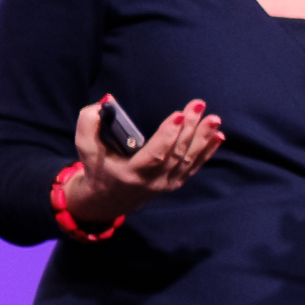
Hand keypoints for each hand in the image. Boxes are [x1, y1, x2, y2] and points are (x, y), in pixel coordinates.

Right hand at [71, 100, 219, 224]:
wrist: (107, 200)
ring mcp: (167, 184)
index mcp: (130, 174)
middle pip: (175, 153)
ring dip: (202, 137)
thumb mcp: (86, 148)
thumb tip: (104, 103)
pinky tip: (218, 135)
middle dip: (189, 128)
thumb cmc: (98, 168)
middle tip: (198, 106)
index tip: (178, 115)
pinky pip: (195, 166)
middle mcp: (152, 181)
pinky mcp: (175, 182)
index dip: (167, 136)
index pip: (154, 155)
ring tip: (214, 118)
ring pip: (188, 159)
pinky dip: (208, 151)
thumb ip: (89, 124)